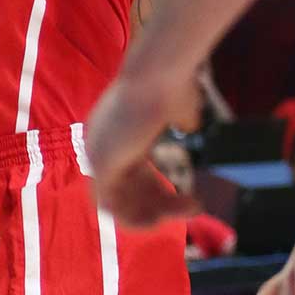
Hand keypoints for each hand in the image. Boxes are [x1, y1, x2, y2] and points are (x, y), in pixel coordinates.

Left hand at [87, 66, 196, 227]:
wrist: (157, 76)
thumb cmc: (170, 84)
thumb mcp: (178, 105)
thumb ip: (180, 118)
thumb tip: (189, 126)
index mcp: (114, 131)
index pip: (133, 174)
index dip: (161, 190)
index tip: (191, 196)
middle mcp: (101, 145)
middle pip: (129, 191)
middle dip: (164, 204)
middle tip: (197, 207)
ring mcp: (98, 156)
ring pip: (121, 203)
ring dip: (154, 214)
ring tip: (189, 210)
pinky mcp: (100, 166)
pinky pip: (110, 207)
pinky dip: (134, 218)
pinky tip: (163, 219)